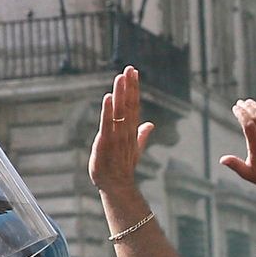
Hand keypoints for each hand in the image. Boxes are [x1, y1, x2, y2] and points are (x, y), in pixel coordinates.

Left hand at [90, 68, 154, 203]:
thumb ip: (142, 135)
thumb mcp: (134, 149)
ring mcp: (117, 137)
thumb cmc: (124, 168)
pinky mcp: (105, 144)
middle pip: (129, 105)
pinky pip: (107, 125)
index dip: (134, 88)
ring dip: (120, 94)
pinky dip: (108, 111)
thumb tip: (150, 124)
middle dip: (129, 87)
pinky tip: (108, 98)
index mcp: (131, 131)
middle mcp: (126, 132)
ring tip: (120, 78)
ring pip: (119, 112)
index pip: (134, 105)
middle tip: (129, 69)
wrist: (118, 187)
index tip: (134, 72)